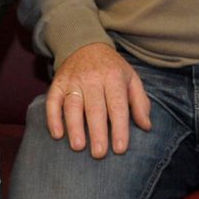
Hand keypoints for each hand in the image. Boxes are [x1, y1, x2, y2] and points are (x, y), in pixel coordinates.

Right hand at [44, 42, 151, 157]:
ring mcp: (73, 81)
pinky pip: (52, 101)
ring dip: (74, 127)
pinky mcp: (58, 83)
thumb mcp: (131, 78)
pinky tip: (57, 134)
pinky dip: (53, 117)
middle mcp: (92, 78)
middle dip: (97, 132)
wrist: (85, 45)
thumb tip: (146, 127)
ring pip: (73, 105)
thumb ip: (140, 102)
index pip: (117, 105)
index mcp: (113, 77)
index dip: (119, 127)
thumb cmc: (112, 69)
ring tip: (78, 147)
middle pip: (95, 107)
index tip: (120, 148)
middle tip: (100, 154)